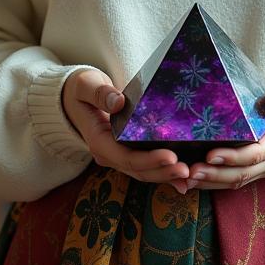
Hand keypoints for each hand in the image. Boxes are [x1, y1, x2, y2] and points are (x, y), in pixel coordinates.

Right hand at [61, 67, 191, 187]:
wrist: (75, 99)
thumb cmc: (82, 90)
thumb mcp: (86, 85)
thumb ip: (99, 93)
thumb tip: (118, 102)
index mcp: (99, 141)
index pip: (126, 156)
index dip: (149, 159)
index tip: (170, 156)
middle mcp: (109, 154)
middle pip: (138, 170)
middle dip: (163, 172)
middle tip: (186, 170)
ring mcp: (119, 156)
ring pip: (145, 172)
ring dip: (167, 176)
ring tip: (189, 175)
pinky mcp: (129, 153)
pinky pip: (148, 167)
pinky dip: (166, 174)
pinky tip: (185, 179)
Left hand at [181, 68, 264, 192]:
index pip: (257, 152)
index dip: (233, 157)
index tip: (210, 154)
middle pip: (245, 172)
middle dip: (216, 174)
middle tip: (190, 172)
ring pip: (240, 180)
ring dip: (214, 181)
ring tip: (188, 178)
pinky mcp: (263, 167)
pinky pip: (239, 178)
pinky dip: (218, 180)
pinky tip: (197, 178)